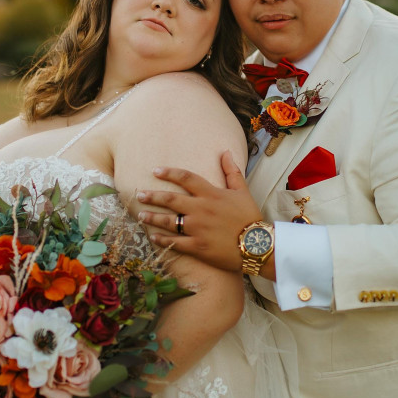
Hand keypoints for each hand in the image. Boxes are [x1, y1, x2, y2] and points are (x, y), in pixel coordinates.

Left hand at [137, 150, 262, 271]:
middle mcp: (201, 209)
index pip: (185, 178)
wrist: (258, 245)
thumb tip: (225, 151)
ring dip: (152, 217)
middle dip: (152, 196)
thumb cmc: (250, 217)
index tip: (155, 170)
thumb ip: (232, 171)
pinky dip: (162, 240)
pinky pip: (174, 242)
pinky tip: (153, 237)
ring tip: (140, 214)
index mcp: (211, 194)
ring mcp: (197, 229)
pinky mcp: (197, 247)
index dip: (169, 172)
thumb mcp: (243, 191)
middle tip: (139, 194)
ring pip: (168, 221)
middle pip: (170, 199)